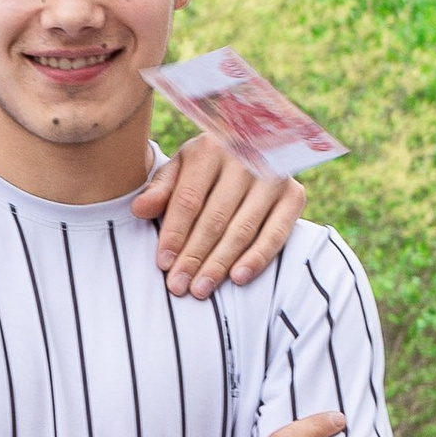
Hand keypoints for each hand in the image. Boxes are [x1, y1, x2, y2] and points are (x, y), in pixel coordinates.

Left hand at [133, 138, 305, 297]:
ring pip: (242, 229)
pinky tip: (238, 277)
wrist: (252, 147)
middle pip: (215, 218)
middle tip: (179, 286)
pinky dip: (258, 257)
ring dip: (220, 263)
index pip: (189, 199)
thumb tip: (140, 209)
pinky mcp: (295, 195)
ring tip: (201, 289)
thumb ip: (161, 189)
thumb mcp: (179, 170)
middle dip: (194, 256)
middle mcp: (245, 158)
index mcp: (209, 148)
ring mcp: (273, 176)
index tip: (163, 263)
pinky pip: (276, 233)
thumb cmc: (206, 167)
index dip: (175, 234)